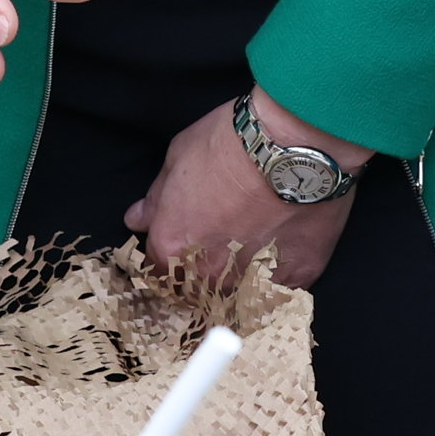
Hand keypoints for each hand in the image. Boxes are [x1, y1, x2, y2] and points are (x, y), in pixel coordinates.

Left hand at [130, 93, 356, 290]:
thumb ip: (157, 199)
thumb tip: (138, 220)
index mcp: (172, 247)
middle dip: (203, 270)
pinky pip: (279, 287)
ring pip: (239, 291)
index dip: (169, 256)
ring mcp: (252, 281)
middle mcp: (208, 274)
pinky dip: (278, 272)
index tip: (184, 242)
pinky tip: (284, 248)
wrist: (294, 146)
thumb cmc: (231, 144)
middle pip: (197, 287)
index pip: (158, 270)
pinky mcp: (295, 278)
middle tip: (223, 240)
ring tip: (256, 241)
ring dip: (241, 274)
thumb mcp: (178, 156)